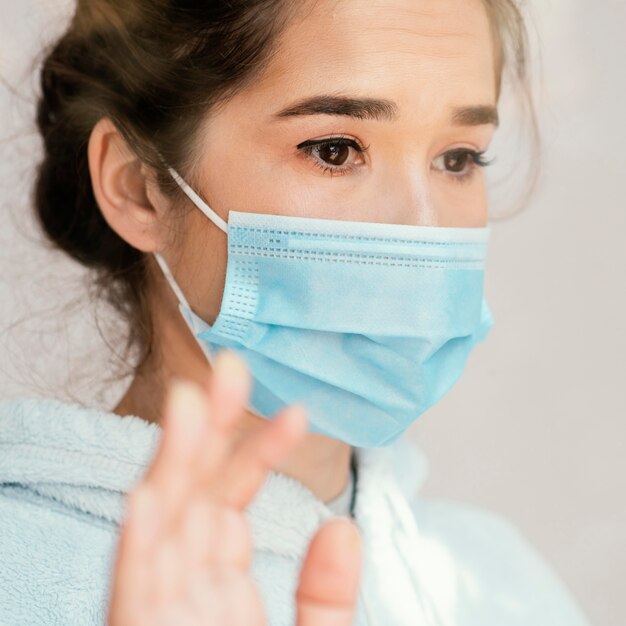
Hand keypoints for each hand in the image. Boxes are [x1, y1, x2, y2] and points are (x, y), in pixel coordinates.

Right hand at [107, 349, 361, 625]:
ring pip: (161, 525)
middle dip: (211, 428)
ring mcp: (162, 610)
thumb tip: (344, 527)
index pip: (232, 499)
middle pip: (194, 493)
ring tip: (189, 402)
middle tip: (232, 366)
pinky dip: (137, 547)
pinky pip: (132, 592)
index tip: (296, 413)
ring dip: (172, 462)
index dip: (260, 451)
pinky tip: (147, 497)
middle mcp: (187, 584)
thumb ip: (325, 595)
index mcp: (221, 584)